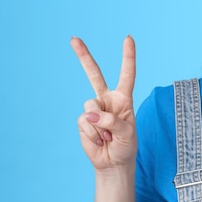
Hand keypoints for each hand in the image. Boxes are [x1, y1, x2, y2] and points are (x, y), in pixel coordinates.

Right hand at [71, 36, 136, 171]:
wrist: (112, 162)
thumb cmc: (125, 146)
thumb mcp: (127, 134)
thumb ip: (113, 122)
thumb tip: (91, 115)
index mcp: (123, 98)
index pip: (127, 74)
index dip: (128, 56)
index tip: (128, 38)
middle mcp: (107, 99)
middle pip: (94, 75)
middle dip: (83, 56)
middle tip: (74, 39)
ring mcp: (94, 109)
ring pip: (90, 107)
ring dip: (101, 127)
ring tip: (108, 137)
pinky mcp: (83, 121)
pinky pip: (85, 123)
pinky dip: (93, 135)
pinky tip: (99, 140)